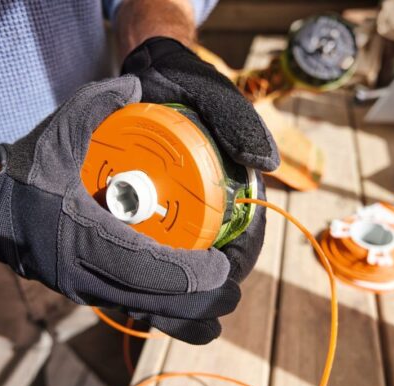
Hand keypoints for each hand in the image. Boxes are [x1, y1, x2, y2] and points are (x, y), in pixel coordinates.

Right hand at [0, 76, 239, 343]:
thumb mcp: (57, 134)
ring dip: (185, 317)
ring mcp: (83, 289)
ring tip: (219, 310)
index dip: (190, 273)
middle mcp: (84, 273)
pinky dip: (162, 314)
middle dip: (199, 302)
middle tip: (231, 291)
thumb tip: (135, 84)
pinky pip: (130, 311)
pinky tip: (188, 313)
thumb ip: (96, 105)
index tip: (223, 267)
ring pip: (144, 314)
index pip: (147, 266)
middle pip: (154, 301)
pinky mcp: (83, 293)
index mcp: (82, 235)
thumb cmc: (23, 174)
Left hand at [122, 37, 278, 282]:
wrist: (143, 74)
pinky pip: (152, 253)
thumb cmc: (182, 82)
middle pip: (213, 262)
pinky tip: (126, 284)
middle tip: (169, 302)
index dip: (233, 266)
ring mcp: (183, 211)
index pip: (245, 238)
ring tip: (146, 303)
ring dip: (170, 290)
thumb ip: (239, 120)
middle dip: (198, 289)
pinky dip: (144, 273)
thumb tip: (267, 163)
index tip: (212, 281)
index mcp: (235, 186)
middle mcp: (212, 204)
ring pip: (182, 265)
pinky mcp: (154, 213)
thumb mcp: (211, 93)